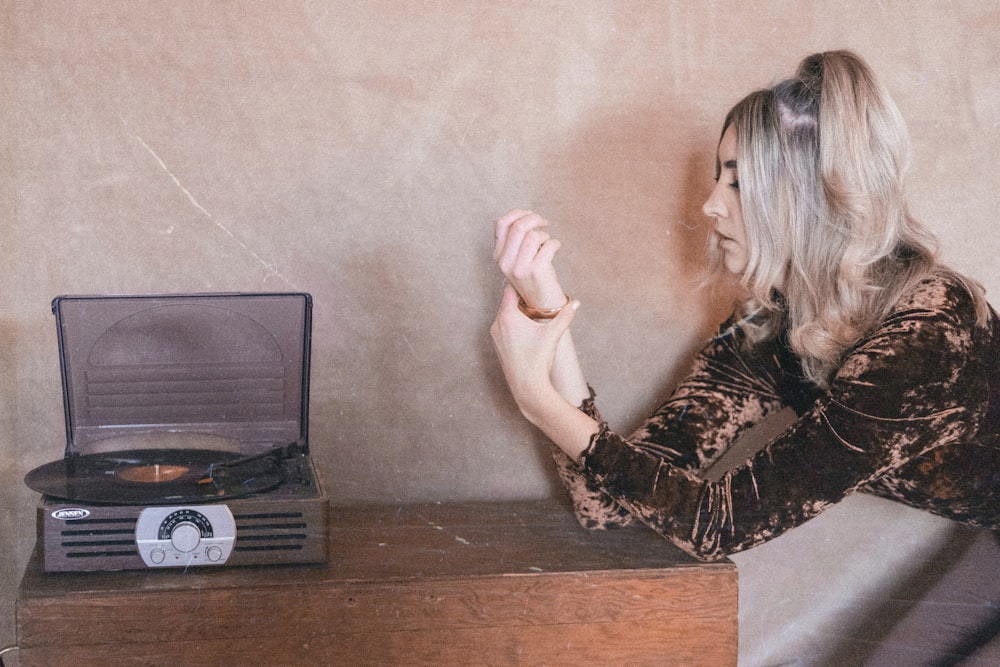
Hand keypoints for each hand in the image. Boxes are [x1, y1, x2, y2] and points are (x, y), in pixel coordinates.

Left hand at [490, 284, 577, 420]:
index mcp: (508, 316)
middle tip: (535, 300)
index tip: (530, 284)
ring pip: (505, 316)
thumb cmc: (537, 360)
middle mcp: (497, 324)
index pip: (509, 290)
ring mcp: (495, 336)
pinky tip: (526, 333)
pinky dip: (512, 326)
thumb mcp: (553, 335)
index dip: (520, 286)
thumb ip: (565, 316)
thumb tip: (576, 303)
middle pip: (507, 303)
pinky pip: (503, 329)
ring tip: (532, 317)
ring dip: (516, 314)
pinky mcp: (497, 346)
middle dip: (521, 301)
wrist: (527, 386)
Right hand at [493, 209, 566, 309]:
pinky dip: (555, 243)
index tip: (530, 215)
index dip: (518, 213)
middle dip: (534, 219)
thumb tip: (526, 215)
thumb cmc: (533, 276)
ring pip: (533, 236)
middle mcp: (506, 262)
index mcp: (499, 255)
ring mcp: (520, 268)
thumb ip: (516, 240)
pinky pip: (548, 246)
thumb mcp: (517, 258)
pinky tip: (556, 247)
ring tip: (548, 242)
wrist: (541, 303)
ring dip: (545, 235)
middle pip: (518, 227)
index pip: (501, 223)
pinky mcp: (536, 271)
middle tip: (544, 222)